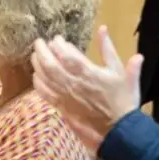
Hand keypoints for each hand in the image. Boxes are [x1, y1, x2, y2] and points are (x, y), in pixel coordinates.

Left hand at [31, 26, 142, 151]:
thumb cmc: (123, 100)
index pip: (65, 54)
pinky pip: (45, 93)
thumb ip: (110, 50)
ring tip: (35, 55)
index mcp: (88, 72)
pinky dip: (38, 83)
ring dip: (37, 64)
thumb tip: (103, 28)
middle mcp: (73, 83)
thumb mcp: (122, 72)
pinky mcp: (62, 107)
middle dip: (42, 51)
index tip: (55, 39)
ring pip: (45, 77)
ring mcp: (65, 96)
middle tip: (38, 42)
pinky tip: (36, 77)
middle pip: (50, 64)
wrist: (120, 131)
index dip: (57, 45)